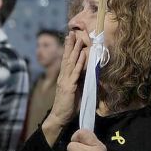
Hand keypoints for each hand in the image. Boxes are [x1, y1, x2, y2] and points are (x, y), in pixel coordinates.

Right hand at [42, 30, 88, 144]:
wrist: (60, 117)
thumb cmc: (69, 105)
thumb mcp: (77, 91)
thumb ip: (82, 82)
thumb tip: (90, 74)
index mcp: (65, 77)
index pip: (67, 60)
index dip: (69, 49)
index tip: (72, 38)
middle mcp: (64, 76)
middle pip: (67, 57)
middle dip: (70, 45)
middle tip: (72, 32)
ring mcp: (65, 81)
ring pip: (70, 62)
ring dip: (75, 50)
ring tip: (77, 39)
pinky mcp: (69, 87)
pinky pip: (75, 73)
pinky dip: (79, 63)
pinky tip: (81, 55)